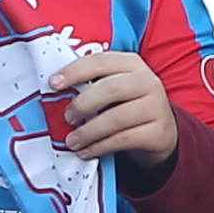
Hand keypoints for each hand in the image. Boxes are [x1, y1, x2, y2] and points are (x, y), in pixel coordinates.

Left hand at [51, 46, 179, 167]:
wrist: (161, 130)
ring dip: (88, 131)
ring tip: (71, 141)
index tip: (53, 84)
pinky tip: (86, 151)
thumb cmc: (126, 103)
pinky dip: (100, 146)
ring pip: (117, 118)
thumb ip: (91, 84)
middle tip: (66, 117)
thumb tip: (54, 94)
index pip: (100, 61)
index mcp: (131, 63)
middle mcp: (147, 81)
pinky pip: (124, 139)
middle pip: (110, 89)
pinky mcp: (159, 132)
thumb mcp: (114, 87)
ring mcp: (156, 107)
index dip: (74, 71)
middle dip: (82, 104)